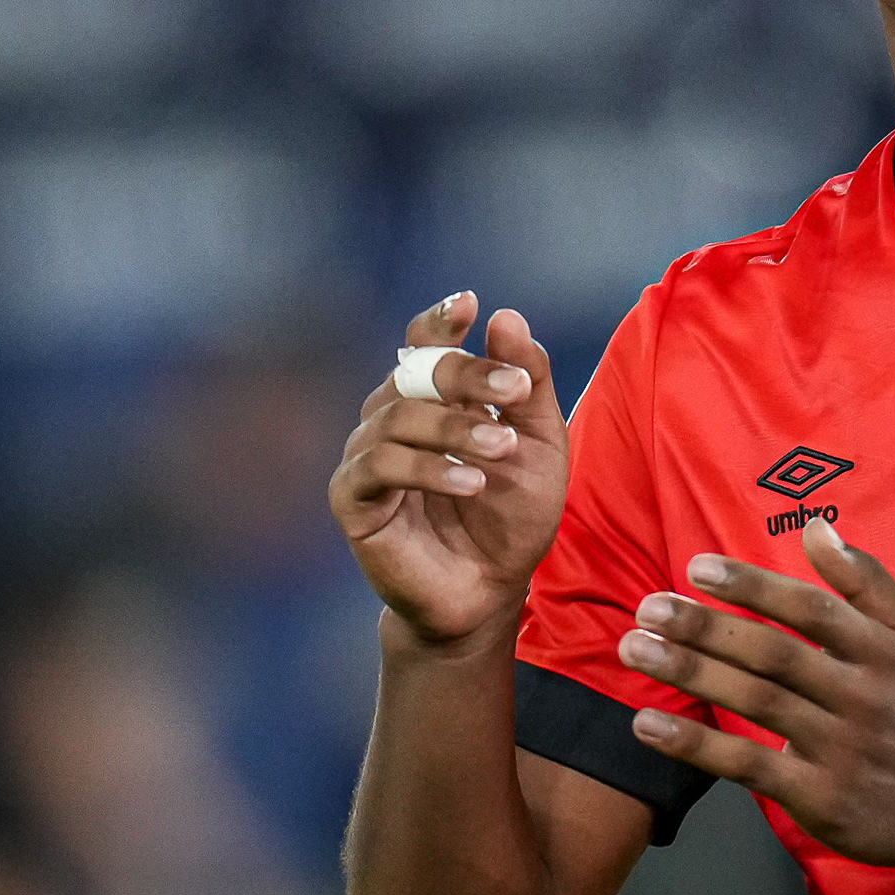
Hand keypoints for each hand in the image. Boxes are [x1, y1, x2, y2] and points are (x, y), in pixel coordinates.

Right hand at [331, 292, 569, 645]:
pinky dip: (427, 468)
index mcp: (435, 398)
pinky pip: (378, 467)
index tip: (469, 304)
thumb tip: (505, 316)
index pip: (424, 343)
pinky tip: (470, 483)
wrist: (490, 591)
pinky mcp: (353, 499)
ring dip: (456, 427)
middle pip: (414, 370)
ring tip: (504, 446)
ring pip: (398, 415)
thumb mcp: (541, 445)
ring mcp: (367, 455)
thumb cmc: (513, 516)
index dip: (439, 321)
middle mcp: (393, 416)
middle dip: (466, 372)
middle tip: (514, 387)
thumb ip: (529, 384)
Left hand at [618, 518, 894, 870]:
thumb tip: (816, 529)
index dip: (752, 587)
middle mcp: (862, 695)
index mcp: (882, 649)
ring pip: (755, 703)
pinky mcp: (820, 798)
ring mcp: (840, 749)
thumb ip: (866, 580)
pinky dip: (694, 744)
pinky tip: (647, 723)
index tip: (697, 569)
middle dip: (705, 627)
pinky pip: (747, 765)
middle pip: (772, 654)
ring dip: (689, 673)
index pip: (810, 609)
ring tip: (635, 648)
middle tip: (648, 607)